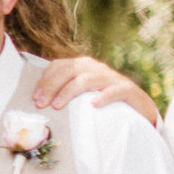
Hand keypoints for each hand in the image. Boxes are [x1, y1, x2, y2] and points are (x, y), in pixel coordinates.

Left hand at [29, 56, 159, 126]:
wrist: (139, 107)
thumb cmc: (103, 101)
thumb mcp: (83, 94)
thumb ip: (65, 92)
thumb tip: (38, 102)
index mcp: (83, 66)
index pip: (59, 66)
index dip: (45, 80)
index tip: (34, 97)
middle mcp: (96, 68)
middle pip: (69, 71)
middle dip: (52, 86)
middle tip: (41, 104)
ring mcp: (112, 78)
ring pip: (87, 79)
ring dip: (69, 92)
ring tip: (58, 106)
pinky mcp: (127, 90)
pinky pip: (114, 91)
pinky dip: (102, 97)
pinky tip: (93, 105)